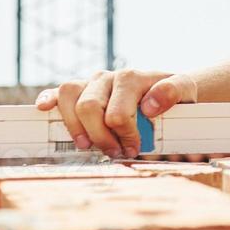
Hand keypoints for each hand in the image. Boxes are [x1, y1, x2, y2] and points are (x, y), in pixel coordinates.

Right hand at [35, 69, 196, 157]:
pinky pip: (57, 90)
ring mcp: (92, 82)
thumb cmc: (175, 94)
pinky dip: (48, 99)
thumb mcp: (185, 90)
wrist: (168, 88)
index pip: (116, 113)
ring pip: (68, 96)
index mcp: (132, 78)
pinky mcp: (80, 90)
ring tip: (87, 145)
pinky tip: (44, 109)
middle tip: (115, 152)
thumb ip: (173, 91)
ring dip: (75, 126)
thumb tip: (148, 106)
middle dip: (100, 137)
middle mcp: (108, 77)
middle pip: (89, 107)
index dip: (123, 136)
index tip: (134, 149)